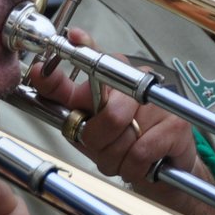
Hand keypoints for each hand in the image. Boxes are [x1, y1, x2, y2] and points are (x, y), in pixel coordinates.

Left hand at [28, 29, 199, 185]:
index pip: (96, 56)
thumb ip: (64, 100)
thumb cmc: (123, 143)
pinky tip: (139, 165)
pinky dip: (133, 168)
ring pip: (123, 137)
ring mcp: (159, 101)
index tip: (72, 43)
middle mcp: (137, 81)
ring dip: (116, 160)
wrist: (162, 170)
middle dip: (98, 142)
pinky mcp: (175, 123)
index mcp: (111, 77)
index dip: (82, 48)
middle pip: (108, 114)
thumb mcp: (87, 124)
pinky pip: (140, 152)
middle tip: (103, 150)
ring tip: (123, 159)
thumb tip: (38, 73)